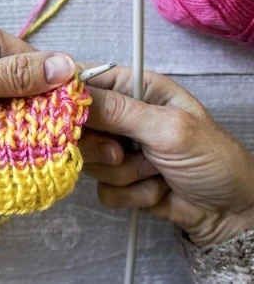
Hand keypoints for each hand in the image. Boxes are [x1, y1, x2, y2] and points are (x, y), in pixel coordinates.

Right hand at [79, 66, 253, 246]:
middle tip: (123, 152)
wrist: (230, 213)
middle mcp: (123, 116)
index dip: (69, 96)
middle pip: (78, 125)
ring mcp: (118, 149)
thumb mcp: (169, 129)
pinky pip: (101, 187)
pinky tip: (155, 189)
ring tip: (155, 171)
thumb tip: (72, 96)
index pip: (86, 81)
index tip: (65, 115)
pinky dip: (129, 193)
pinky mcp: (118, 179)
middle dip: (101, 146)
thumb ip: (120, 111)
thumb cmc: (213, 160)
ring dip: (123, 173)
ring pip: (89, 160)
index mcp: (136, 89)